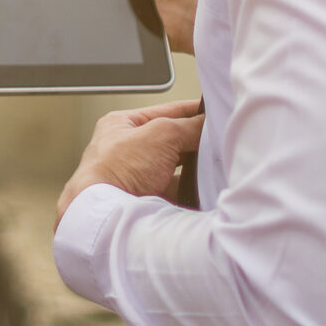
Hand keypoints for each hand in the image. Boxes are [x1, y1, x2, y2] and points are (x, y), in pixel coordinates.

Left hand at [56, 99, 203, 230]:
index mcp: (123, 124)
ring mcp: (138, 176)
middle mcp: (129, 149)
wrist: (107, 215)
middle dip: (196, 142)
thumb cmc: (116, 170)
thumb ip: (189, 126)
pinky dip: (191, 190)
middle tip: (218, 142)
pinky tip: (203, 188)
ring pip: (177, 168)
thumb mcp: (160, 134)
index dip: (193, 111)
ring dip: (195, 168)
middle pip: (173, 141)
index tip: (215, 112)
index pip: (167, 112)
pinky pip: (176, 191)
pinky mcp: (147, 199)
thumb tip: (209, 124)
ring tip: (213, 166)